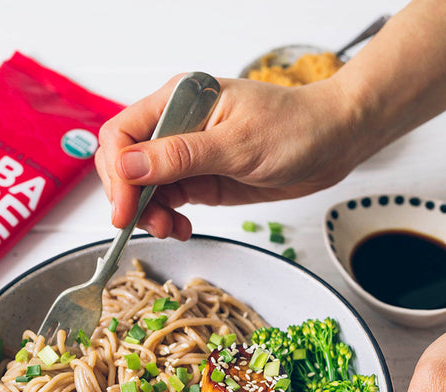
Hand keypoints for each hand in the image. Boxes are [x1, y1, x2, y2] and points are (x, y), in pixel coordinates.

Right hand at [94, 74, 365, 239]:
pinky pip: (167, 201)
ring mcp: (186, 155)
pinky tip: (182, 228)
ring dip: (150, 214)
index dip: (117, 173)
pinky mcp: (198, 178)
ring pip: (145, 189)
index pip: (123, 135)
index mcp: (179, 102)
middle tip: (152, 225)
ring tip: (172, 230)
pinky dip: (168, 219)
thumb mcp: (236, 145)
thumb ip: (179, 156)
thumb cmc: (295, 129)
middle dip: (132, 199)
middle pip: (127, 165)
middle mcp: (176, 127)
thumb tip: (127, 166)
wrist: (332, 143)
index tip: (125, 208)